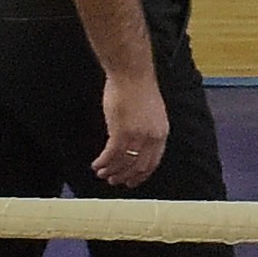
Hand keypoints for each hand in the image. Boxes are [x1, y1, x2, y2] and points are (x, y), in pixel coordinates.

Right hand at [89, 65, 168, 191]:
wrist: (132, 74)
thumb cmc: (139, 89)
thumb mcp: (151, 114)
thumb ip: (147, 131)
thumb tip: (136, 147)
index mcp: (161, 134)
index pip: (153, 162)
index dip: (141, 175)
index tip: (131, 181)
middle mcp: (151, 138)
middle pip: (137, 166)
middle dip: (124, 176)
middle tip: (113, 181)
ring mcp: (136, 136)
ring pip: (122, 163)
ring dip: (110, 171)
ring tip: (102, 173)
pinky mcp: (121, 131)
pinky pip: (110, 155)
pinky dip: (102, 162)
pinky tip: (96, 164)